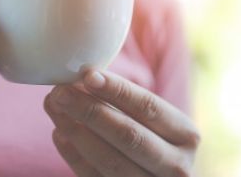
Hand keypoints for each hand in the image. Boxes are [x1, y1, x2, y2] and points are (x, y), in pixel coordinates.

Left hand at [44, 70, 199, 176]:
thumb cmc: (152, 138)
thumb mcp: (153, 120)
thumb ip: (124, 100)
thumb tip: (80, 78)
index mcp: (186, 135)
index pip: (149, 107)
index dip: (117, 90)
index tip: (87, 75)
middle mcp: (176, 165)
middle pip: (129, 135)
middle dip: (91, 110)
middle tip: (60, 92)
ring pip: (109, 160)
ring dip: (76, 131)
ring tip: (54, 107)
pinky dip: (74, 155)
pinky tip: (59, 132)